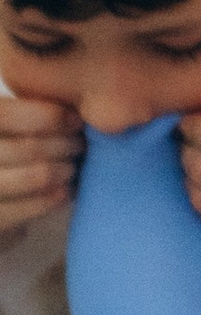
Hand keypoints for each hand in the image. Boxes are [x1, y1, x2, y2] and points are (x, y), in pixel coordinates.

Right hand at [0, 91, 79, 238]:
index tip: (75, 120)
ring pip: (39, 174)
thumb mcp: (5, 134)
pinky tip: (65, 190)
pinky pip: (36, 206)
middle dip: (64, 145)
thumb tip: (75, 108)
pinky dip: (57, 196)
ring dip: (66, 169)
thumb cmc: (2, 161)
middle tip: (80, 145)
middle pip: (28, 146)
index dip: (46, 115)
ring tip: (72, 167)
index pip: (5, 115)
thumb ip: (25, 119)